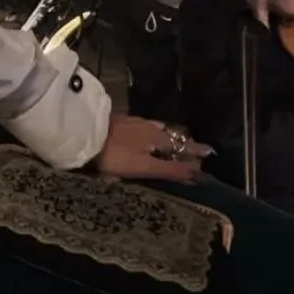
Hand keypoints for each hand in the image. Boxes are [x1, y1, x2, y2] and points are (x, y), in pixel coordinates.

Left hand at [95, 116, 210, 182]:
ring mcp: (133, 122)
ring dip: (167, 136)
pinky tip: (146, 137)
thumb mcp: (145, 167)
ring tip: (172, 144)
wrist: (83, 134)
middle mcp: (148, 125)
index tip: (210, 152)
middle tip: (193, 149)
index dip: (195, 150)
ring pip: (156, 129)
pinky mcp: (119, 122)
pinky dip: (152, 133)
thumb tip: (197, 171)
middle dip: (182, 142)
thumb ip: (170, 169)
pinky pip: (143, 127)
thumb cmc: (116, 155)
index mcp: (157, 136)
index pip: (182, 144)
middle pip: (170, 134)